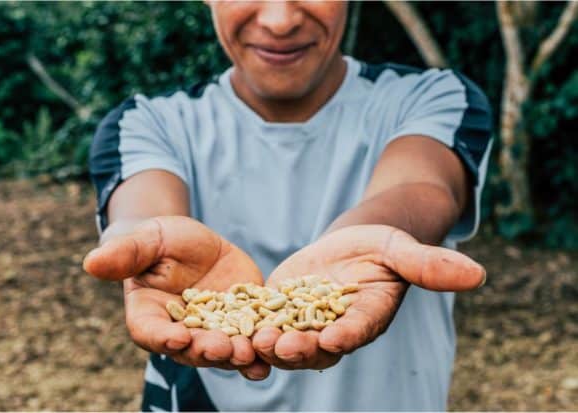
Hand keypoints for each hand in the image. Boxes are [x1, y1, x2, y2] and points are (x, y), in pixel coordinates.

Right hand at [83, 216, 269, 379]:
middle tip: (222, 350)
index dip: (162, 337)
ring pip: (223, 350)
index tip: (177, 336)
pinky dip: (261, 348)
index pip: (150, 332)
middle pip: (190, 349)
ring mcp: (213, 330)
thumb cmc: (160, 241)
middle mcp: (180, 331)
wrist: (192, 242)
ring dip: (236, 356)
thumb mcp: (146, 240)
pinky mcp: (241, 321)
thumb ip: (124, 254)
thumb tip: (90, 262)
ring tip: (250, 355)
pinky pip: (250, 338)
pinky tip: (275, 350)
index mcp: (150, 315)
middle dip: (206, 351)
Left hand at [253, 224, 484, 369]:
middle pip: (316, 345)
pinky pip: (260, 323)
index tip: (335, 338)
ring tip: (251, 340)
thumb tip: (479, 273)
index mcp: (366, 317)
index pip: (358, 329)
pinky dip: (245, 329)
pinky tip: (225, 328)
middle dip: (299, 348)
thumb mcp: (401, 248)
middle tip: (281, 345)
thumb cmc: (380, 244)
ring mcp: (303, 323)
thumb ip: (430, 265)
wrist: (347, 244)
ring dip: (268, 345)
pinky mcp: (277, 312)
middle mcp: (334, 329)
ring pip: (285, 340)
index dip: (347, 334)